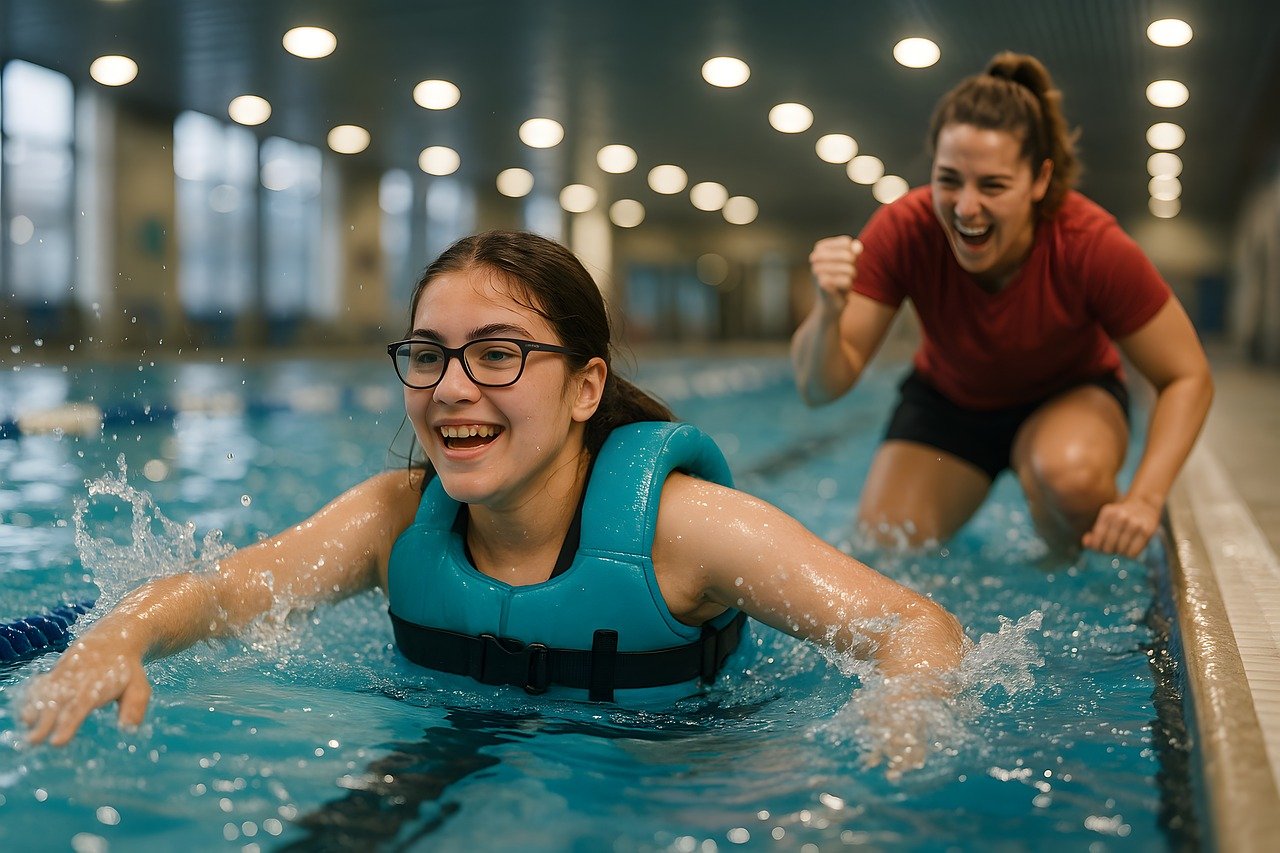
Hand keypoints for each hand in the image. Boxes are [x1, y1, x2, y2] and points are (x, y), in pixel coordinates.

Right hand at [21, 638, 152, 745]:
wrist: (114, 639)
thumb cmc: (128, 671)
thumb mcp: (139, 687)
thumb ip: (134, 707)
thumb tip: (129, 729)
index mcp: (99, 686)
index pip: (81, 707)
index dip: (68, 724)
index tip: (57, 742)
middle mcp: (79, 680)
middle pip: (60, 703)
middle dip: (46, 722)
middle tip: (34, 740)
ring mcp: (67, 675)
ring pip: (48, 693)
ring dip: (35, 709)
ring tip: (27, 724)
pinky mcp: (58, 672)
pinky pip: (43, 684)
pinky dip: (33, 696)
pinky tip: (25, 712)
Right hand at [809, 235, 862, 313]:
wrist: (829, 303)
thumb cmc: (840, 279)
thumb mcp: (849, 262)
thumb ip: (854, 252)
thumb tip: (858, 247)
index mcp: (820, 248)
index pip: (846, 242)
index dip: (852, 253)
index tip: (846, 262)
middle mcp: (815, 257)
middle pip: (848, 255)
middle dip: (852, 266)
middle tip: (846, 274)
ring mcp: (817, 270)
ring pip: (849, 269)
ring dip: (851, 277)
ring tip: (843, 281)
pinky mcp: (822, 283)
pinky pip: (846, 281)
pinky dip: (847, 286)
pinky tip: (839, 289)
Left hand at [1081, 494, 1161, 556]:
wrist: (1144, 505)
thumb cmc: (1120, 518)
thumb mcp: (1106, 520)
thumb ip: (1095, 533)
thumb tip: (1086, 543)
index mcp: (1108, 512)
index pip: (1098, 536)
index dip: (1096, 547)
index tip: (1098, 551)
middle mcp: (1121, 516)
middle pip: (1109, 544)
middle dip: (1108, 552)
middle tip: (1110, 553)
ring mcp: (1134, 523)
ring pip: (1121, 549)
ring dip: (1119, 554)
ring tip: (1120, 551)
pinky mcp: (1147, 530)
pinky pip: (1134, 551)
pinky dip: (1130, 556)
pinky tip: (1129, 553)